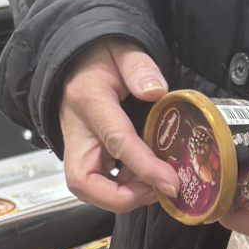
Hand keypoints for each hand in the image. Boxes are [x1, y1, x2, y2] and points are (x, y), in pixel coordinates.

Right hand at [58, 39, 180, 212]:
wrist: (77, 59)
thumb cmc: (100, 57)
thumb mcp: (123, 51)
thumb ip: (140, 68)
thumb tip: (156, 91)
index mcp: (89, 101)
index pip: (117, 141)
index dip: (144, 167)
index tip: (171, 182)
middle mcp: (78, 130)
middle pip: (83, 181)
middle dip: (119, 197)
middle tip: (154, 191)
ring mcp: (78, 146)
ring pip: (88, 187)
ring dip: (123, 195)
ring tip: (155, 183)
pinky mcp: (86, 154)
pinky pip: (98, 182)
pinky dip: (123, 188)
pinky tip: (145, 178)